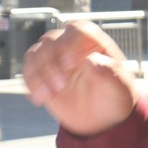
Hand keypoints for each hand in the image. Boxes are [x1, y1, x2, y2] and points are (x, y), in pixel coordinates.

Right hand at [22, 20, 138, 135]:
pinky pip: (28, 69)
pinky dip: (31, 83)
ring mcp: (53, 57)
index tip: (68, 64)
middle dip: (50, 64)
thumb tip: (91, 61)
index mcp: (92, 42)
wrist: (100, 117)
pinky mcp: (41, 71)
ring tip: (49, 95)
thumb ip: (110, 73)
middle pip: (50, 41)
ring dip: (38, 75)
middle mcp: (70, 45)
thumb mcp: (119, 88)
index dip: (69, 43)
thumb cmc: (113, 97)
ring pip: (35, 54)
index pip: (76, 30)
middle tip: (61, 86)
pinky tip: (40, 98)